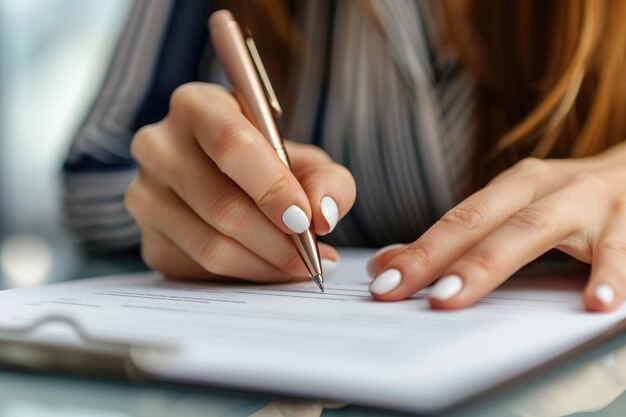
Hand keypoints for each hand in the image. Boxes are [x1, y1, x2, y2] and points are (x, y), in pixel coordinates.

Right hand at [125, 83, 355, 281]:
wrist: (228, 185)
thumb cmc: (269, 166)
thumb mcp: (307, 161)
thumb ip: (328, 181)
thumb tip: (323, 216)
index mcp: (195, 106)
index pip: (231, 145)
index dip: (272, 187)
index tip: (305, 220)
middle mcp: (158, 147)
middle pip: (221, 205)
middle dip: (277, 240)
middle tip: (313, 257)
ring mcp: (145, 196)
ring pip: (211, 246)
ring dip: (266, 264)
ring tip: (301, 266)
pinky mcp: (148, 239)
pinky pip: (201, 270)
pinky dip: (246, 276)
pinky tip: (270, 268)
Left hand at [368, 142, 625, 310]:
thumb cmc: (569, 203)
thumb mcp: (517, 211)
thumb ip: (459, 239)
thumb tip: (387, 263)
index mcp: (515, 187)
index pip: (456, 220)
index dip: (418, 250)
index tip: (383, 283)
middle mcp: (546, 187)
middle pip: (482, 222)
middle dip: (438, 257)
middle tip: (403, 291)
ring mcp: (589, 203)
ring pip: (533, 230)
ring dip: (491, 263)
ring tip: (452, 298)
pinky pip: (622, 250)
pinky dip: (611, 275)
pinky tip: (596, 304)